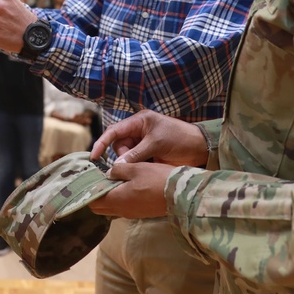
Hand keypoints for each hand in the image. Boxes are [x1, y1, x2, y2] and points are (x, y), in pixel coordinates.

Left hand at [87, 161, 172, 217]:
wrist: (180, 194)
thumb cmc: (157, 179)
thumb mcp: (136, 168)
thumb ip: (118, 170)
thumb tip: (108, 173)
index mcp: (117, 199)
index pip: (92, 201)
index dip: (88, 190)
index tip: (90, 177)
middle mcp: (121, 210)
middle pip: (99, 208)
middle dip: (95, 195)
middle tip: (99, 178)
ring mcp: (131, 213)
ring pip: (111, 208)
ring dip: (108, 197)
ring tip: (113, 180)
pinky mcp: (140, 213)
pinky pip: (122, 208)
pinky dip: (119, 199)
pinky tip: (127, 186)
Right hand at [90, 110, 207, 167]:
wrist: (200, 149)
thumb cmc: (180, 138)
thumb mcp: (156, 143)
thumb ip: (135, 154)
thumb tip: (116, 167)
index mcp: (139, 122)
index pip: (114, 131)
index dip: (102, 142)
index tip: (93, 157)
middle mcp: (139, 132)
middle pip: (119, 146)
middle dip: (122, 157)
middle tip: (131, 165)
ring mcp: (143, 144)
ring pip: (126, 157)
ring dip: (130, 164)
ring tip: (143, 166)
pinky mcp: (149, 156)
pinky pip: (135, 163)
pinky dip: (135, 168)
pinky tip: (142, 172)